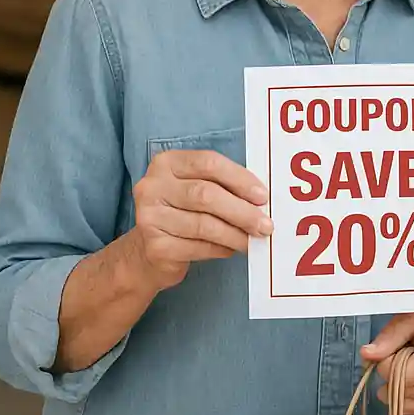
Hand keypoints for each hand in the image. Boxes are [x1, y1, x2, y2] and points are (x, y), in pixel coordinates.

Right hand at [130, 149, 270, 290]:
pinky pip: (198, 247)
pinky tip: (230, 249)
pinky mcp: (155, 246)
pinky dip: (220, 249)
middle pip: (206, 195)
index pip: (209, 163)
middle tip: (265, 225)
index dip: (239, 179)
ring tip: (252, 240)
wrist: (148, 252)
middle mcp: (152, 186)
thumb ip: (224, 185)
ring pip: (204, 224)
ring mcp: (149, 217)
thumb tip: (261, 199)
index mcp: (167, 163)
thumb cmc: (183, 212)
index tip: (262, 196)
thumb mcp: (198, 187)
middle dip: (242, 211)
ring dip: (235, 234)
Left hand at [359, 304, 413, 414]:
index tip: (392, 349)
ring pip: (408, 405)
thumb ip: (391, 335)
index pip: (405, 373)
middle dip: (393, 375)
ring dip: (401, 387)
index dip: (387, 362)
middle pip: (405, 391)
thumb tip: (367, 355)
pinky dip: (411, 396)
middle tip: (402, 355)